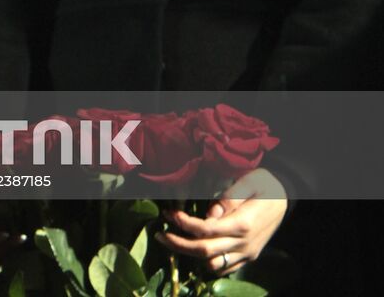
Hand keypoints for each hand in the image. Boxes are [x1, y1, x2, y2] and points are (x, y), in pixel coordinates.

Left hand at [157, 169, 287, 274]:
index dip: (184, 224)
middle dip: (178, 244)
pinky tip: (196, 247)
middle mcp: (245, 243)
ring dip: (192, 256)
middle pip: (205, 252)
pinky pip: (226, 267)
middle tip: (160, 234)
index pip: (206, 230)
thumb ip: (228, 200)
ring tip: (176, 240)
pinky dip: (208, 261)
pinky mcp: (249, 256)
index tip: (170, 214)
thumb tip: (209, 215)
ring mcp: (248, 252)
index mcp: (243, 223)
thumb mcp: (248, 182)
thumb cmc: (264, 184)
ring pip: (214, 265)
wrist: (287, 195)